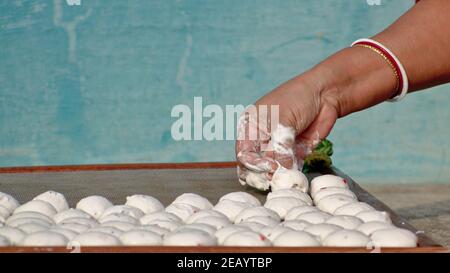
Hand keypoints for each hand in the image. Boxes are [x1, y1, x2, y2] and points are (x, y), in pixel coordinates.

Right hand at [236, 73, 339, 189]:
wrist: (325, 94)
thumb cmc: (298, 98)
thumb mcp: (283, 121)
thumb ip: (280, 147)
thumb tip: (279, 171)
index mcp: (250, 127)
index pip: (243, 153)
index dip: (252, 164)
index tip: (268, 167)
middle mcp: (261, 139)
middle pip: (254, 165)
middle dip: (262, 174)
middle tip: (273, 179)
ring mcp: (278, 147)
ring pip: (272, 170)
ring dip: (278, 177)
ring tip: (286, 179)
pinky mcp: (294, 154)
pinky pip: (289, 170)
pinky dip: (292, 175)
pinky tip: (296, 177)